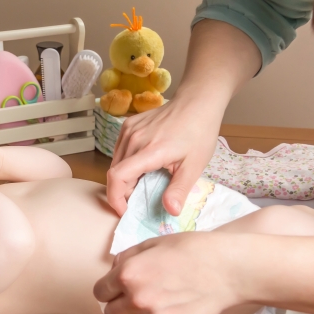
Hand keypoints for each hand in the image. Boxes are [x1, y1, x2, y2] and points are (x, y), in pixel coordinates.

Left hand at [93, 232, 244, 313]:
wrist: (229, 268)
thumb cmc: (192, 249)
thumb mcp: (154, 243)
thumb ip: (128, 258)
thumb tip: (114, 269)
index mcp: (128, 274)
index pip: (100, 292)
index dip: (109, 289)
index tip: (118, 289)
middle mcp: (137, 299)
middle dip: (120, 305)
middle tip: (137, 297)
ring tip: (154, 307)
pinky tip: (176, 310)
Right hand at [106, 92, 220, 216]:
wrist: (197, 102)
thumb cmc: (199, 133)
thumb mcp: (194, 166)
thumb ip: (179, 190)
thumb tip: (170, 211)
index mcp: (150, 151)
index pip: (118, 177)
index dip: (116, 199)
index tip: (126, 211)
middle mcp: (134, 139)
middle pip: (115, 173)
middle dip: (123, 192)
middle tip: (141, 199)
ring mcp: (128, 130)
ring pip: (115, 163)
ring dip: (124, 178)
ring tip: (143, 183)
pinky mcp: (128, 125)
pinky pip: (119, 151)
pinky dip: (125, 164)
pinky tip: (142, 166)